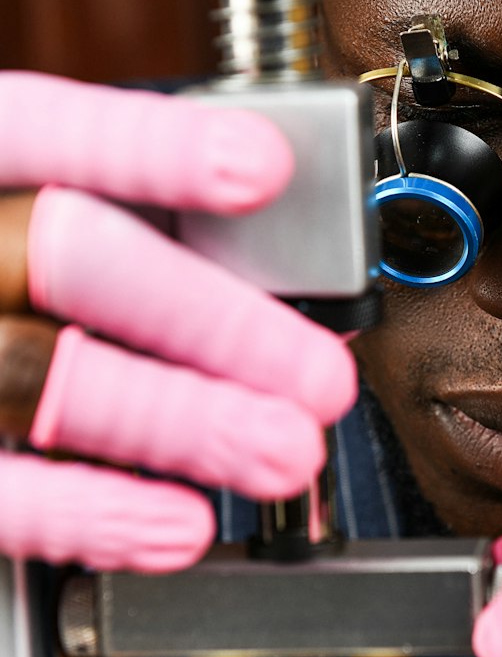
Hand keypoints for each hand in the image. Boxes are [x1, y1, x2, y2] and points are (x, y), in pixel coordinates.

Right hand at [0, 72, 356, 571]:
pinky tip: (178, 526)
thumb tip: (260, 242)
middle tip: (316, 374)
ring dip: (178, 420)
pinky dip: (86, 515)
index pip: (42, 130)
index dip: (152, 151)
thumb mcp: (16, 200)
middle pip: (64, 258)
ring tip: (282, 453)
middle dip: (208, 317)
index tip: (261, 169)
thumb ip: (114, 207)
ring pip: (38, 376)